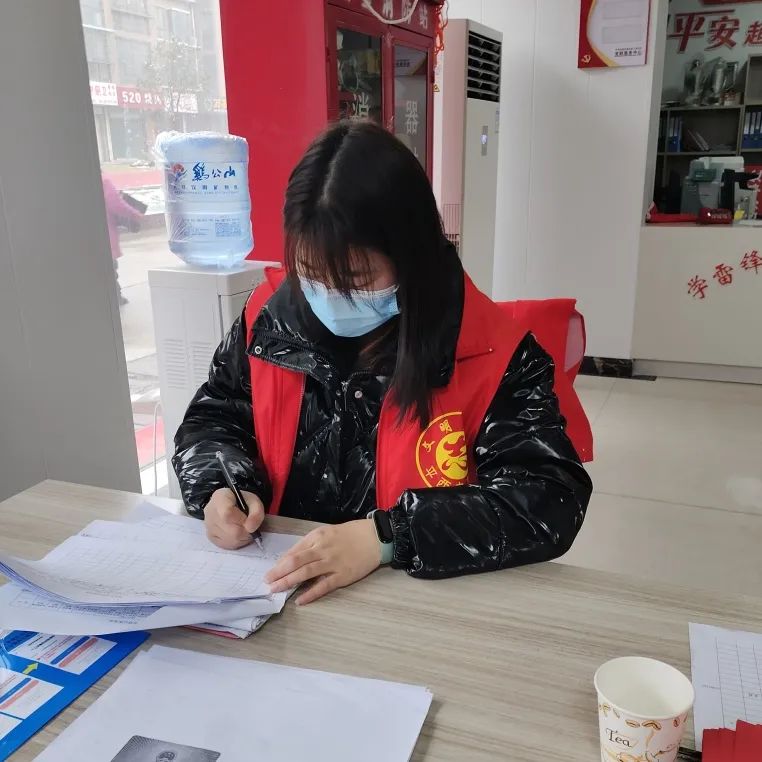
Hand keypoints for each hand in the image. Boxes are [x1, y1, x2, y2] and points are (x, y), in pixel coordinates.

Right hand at [204, 488, 263, 549]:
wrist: (232, 504)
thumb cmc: (243, 502)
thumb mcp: (254, 501)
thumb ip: (257, 512)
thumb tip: (251, 528)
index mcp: (220, 498)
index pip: (227, 513)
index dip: (242, 521)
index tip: (250, 522)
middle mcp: (210, 512)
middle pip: (232, 530)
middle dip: (246, 531)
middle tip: (249, 525)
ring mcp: (209, 526)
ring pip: (231, 540)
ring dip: (243, 537)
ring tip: (244, 528)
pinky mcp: (211, 537)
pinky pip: (227, 545)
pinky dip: (237, 541)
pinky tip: (238, 533)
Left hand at [265, 520, 380, 604]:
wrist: (375, 538)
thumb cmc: (350, 534)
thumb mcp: (327, 533)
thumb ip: (310, 545)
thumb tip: (291, 559)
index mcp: (317, 536)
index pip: (294, 551)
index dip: (280, 563)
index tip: (270, 572)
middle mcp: (322, 548)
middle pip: (295, 562)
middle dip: (278, 573)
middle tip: (266, 582)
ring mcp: (332, 563)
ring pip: (305, 573)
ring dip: (288, 582)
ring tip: (276, 589)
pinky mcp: (343, 576)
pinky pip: (323, 586)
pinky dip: (310, 594)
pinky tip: (300, 600)